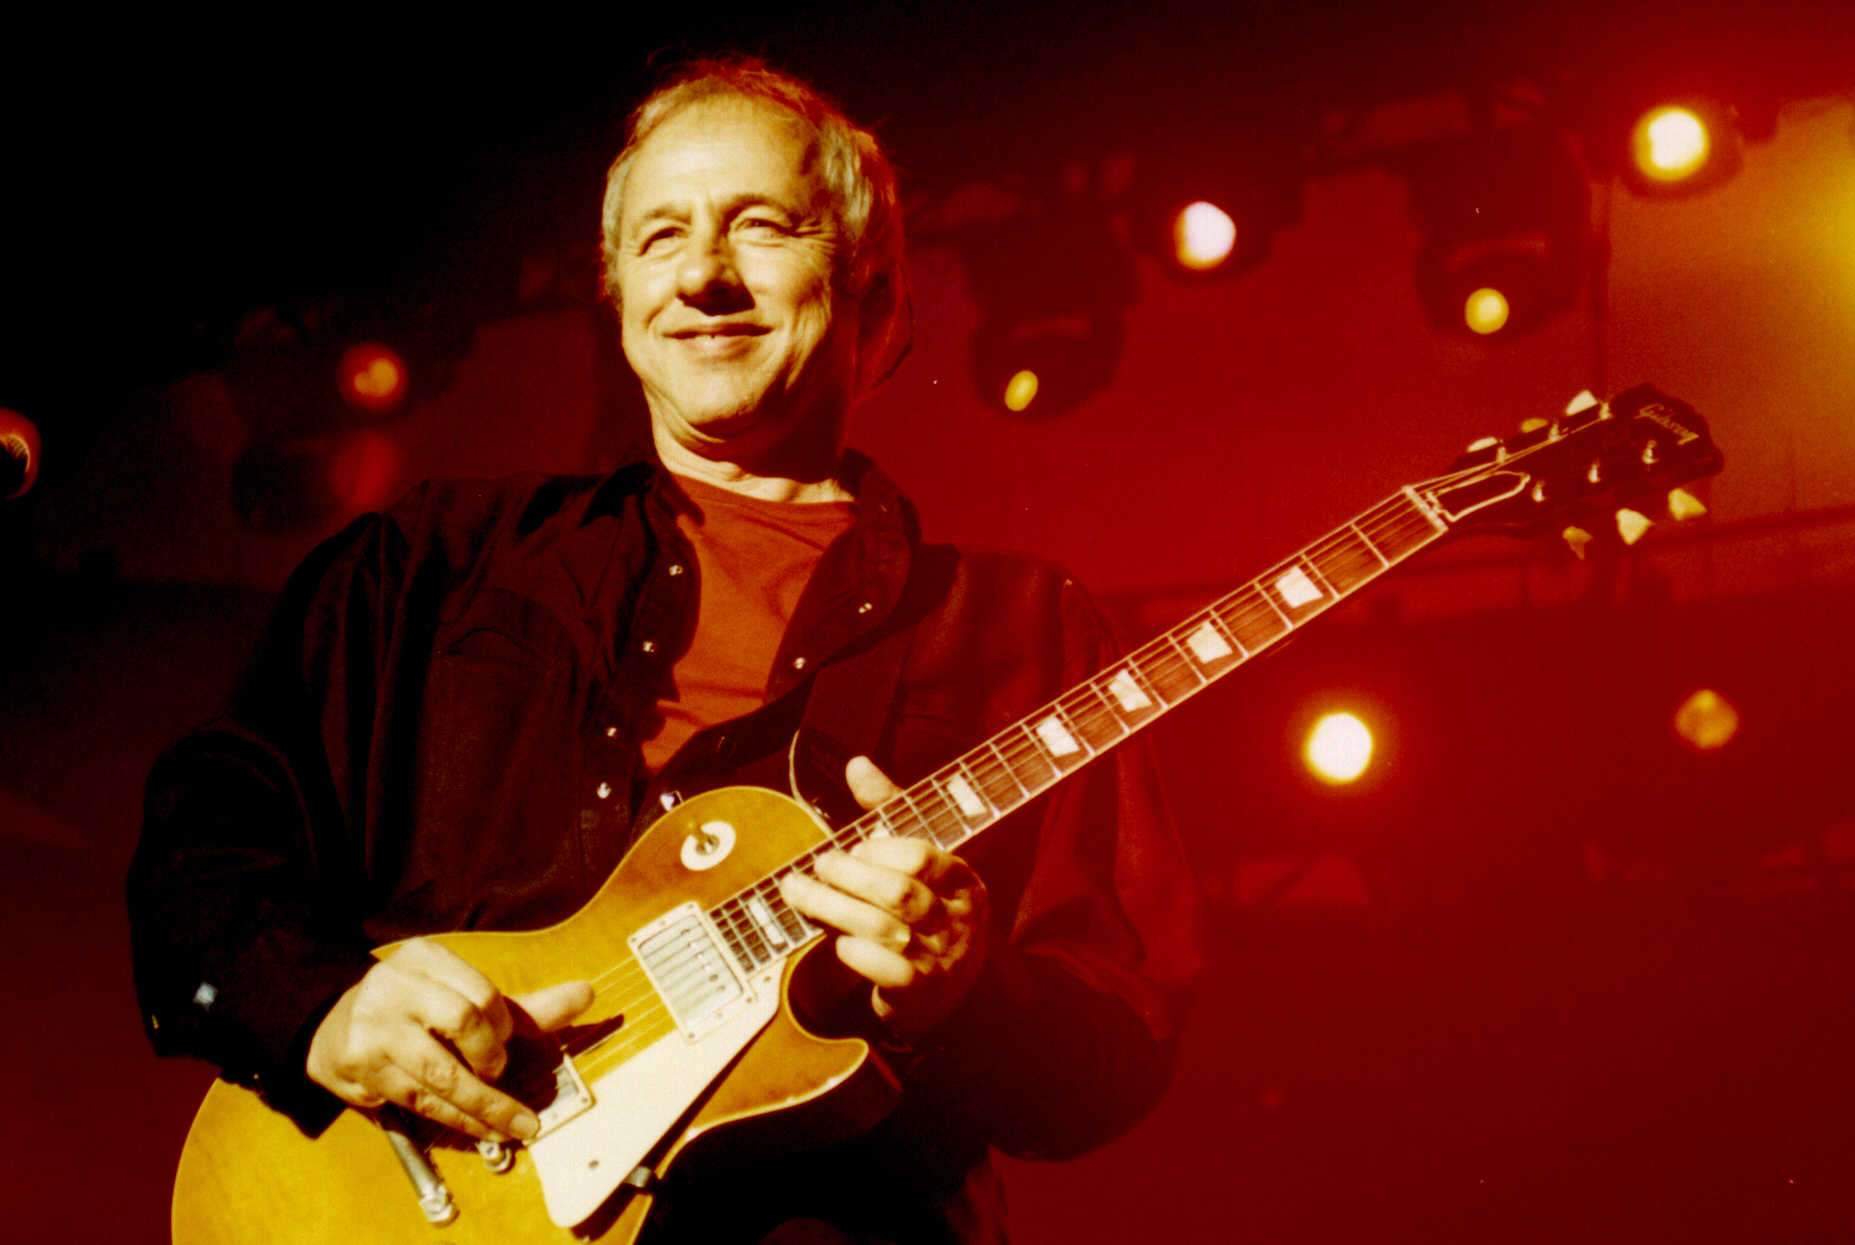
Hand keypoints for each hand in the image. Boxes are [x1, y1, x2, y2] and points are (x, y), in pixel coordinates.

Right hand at [305, 938, 592, 1140]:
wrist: (333, 1024)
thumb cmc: (415, 1009)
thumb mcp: (462, 997)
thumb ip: (522, 1006)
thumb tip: (586, 994)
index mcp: (424, 957)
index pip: (480, 992)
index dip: (503, 1025)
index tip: (505, 1040)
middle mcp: (394, 985)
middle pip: (461, 1021)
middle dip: (490, 1058)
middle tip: (498, 1072)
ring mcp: (372, 1027)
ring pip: (439, 1073)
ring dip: (485, 1106)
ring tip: (517, 1125)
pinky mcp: (358, 1067)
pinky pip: (417, 1101)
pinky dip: (457, 1120)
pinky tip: (483, 1130)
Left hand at [779, 756, 989, 1038]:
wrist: (949, 989)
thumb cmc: (926, 907)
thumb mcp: (917, 856)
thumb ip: (889, 810)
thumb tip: (857, 763)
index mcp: (962, 880)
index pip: (922, 857)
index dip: (880, 849)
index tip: (853, 847)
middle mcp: (957, 919)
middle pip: (899, 892)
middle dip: (848, 875)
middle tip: (817, 866)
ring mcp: (941, 958)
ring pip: (885, 929)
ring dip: (834, 908)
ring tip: (798, 892)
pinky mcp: (920, 992)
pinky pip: (886, 970)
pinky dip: (856, 953)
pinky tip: (835, 941)